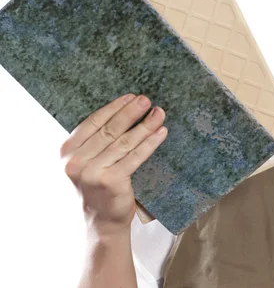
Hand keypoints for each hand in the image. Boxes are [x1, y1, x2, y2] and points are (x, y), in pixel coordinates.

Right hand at [60, 94, 167, 237]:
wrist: (100, 222)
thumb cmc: (97, 186)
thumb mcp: (87, 162)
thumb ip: (96, 141)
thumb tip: (124, 109)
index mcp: (67, 151)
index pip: (93, 122)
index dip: (114, 107)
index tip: (131, 96)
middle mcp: (75, 162)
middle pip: (109, 130)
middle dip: (131, 112)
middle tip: (147, 100)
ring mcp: (92, 172)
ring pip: (124, 142)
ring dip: (145, 125)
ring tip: (159, 113)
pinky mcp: (110, 181)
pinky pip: (135, 157)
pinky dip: (150, 143)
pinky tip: (161, 133)